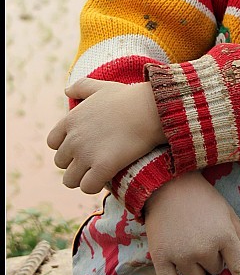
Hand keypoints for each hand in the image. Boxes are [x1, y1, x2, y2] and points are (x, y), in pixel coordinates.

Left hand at [47, 78, 165, 193]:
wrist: (150, 109)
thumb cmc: (129, 98)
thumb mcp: (101, 86)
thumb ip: (81, 86)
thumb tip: (66, 91)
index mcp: (70, 120)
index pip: (53, 143)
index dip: (66, 147)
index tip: (82, 147)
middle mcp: (73, 139)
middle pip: (61, 163)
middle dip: (75, 164)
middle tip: (94, 161)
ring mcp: (86, 155)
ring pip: (70, 180)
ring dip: (82, 179)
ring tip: (98, 174)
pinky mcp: (102, 168)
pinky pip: (87, 187)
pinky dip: (94, 186)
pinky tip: (107, 178)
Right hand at [145, 172, 239, 274]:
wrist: (168, 184)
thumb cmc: (201, 197)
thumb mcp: (227, 210)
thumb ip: (238, 233)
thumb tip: (238, 258)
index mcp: (225, 235)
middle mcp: (205, 248)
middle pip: (215, 271)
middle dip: (212, 260)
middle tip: (203, 241)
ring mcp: (182, 255)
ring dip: (195, 270)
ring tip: (190, 251)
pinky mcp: (161, 258)